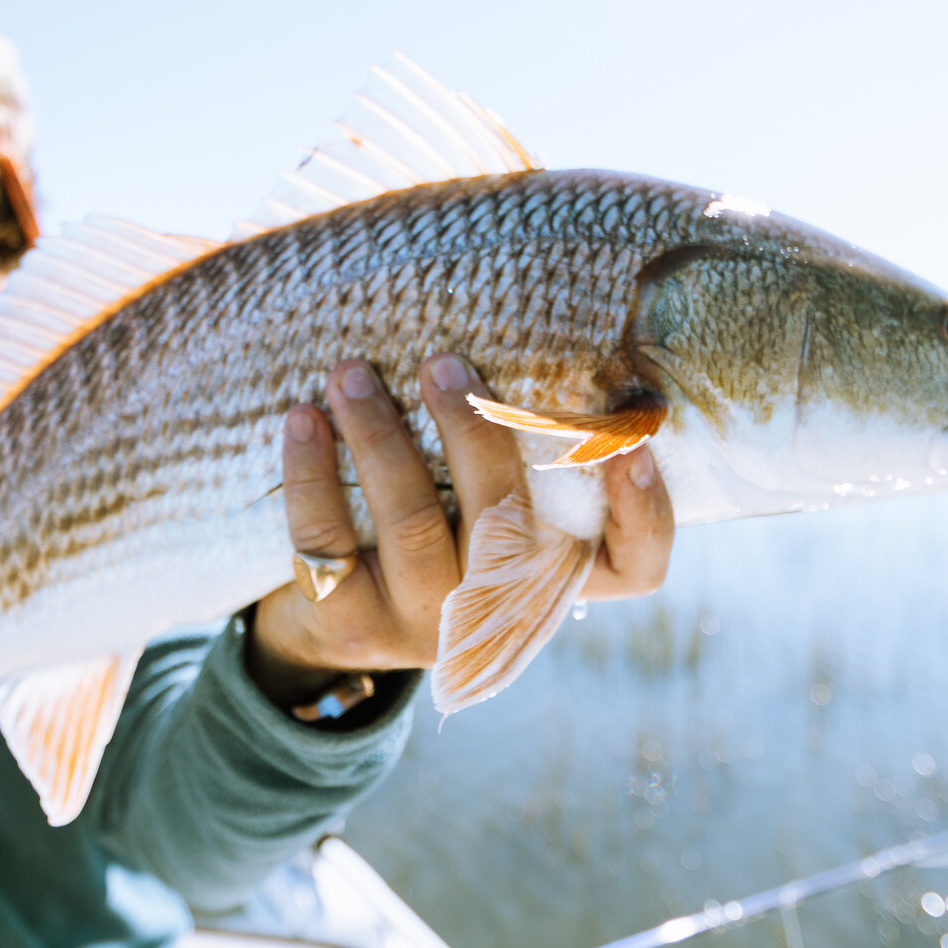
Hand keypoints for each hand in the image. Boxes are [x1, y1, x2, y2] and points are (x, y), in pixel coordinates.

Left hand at [246, 353, 674, 713]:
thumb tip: (548, 323)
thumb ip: (526, 441)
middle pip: (509, 524)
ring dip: (380, 438)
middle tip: (442, 361)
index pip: (635, 565)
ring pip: (413, 525)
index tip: (634, 442)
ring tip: (351, 373)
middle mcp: (501, 607)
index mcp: (557, 574)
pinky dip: (311, 472)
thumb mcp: (490, 497)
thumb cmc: (439, 522)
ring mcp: (425, 624)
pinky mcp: (350, 624)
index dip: (644, 512)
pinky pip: (327, 541)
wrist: (339, 616)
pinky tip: (304, 418)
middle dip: (476, 433)